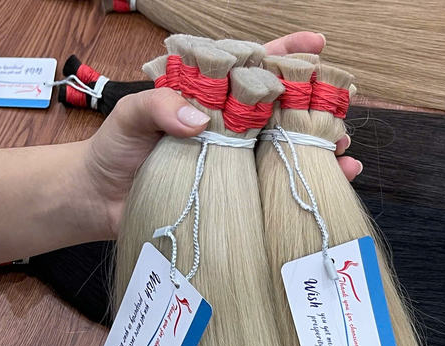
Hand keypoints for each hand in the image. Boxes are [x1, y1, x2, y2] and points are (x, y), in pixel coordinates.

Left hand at [79, 31, 361, 236]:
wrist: (100, 202)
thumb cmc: (113, 151)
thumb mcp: (130, 116)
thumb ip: (159, 107)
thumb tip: (201, 121)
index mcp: (208, 98)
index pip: (251, 67)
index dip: (285, 54)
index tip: (318, 45)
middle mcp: (228, 128)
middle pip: (281, 110)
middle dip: (316, 106)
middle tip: (341, 109)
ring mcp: (234, 162)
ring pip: (285, 150)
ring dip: (318, 149)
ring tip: (344, 149)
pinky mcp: (233, 196)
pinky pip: (274, 190)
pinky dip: (305, 187)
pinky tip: (334, 181)